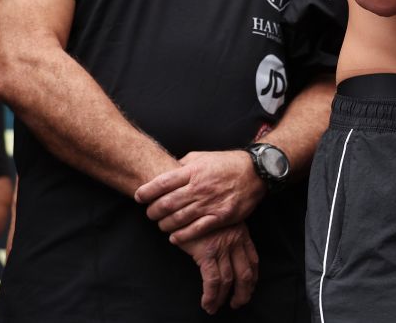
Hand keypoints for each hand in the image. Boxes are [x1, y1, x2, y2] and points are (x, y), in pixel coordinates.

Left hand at [135, 150, 265, 244]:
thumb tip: (165, 172)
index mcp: (193, 171)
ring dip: (164, 225)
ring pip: (178, 219)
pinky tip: (174, 237)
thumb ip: (183, 164)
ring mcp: (210, 203)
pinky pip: (196, 230)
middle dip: (153, 211)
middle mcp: (200, 187)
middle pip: (166, 204)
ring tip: (162, 224)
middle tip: (151, 213)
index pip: (162, 183)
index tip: (139, 197)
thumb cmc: (226, 164)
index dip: (146, 192)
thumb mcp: (203, 157)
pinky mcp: (221, 216)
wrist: (256, 172)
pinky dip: (181, 236)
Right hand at [179, 222, 259, 314]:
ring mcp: (222, 247)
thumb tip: (228, 254)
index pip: (253, 259)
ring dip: (223, 297)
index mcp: (241, 234)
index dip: (252, 277)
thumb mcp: (222, 221)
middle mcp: (235, 241)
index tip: (249, 287)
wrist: (188, 203)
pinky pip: (212, 280)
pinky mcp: (207, 253)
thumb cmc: (201, 213)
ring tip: (216, 308)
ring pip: (229, 280)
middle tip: (238, 303)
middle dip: (244, 291)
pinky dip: (211, 295)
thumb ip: (228, 235)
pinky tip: (207, 304)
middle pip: (245, 273)